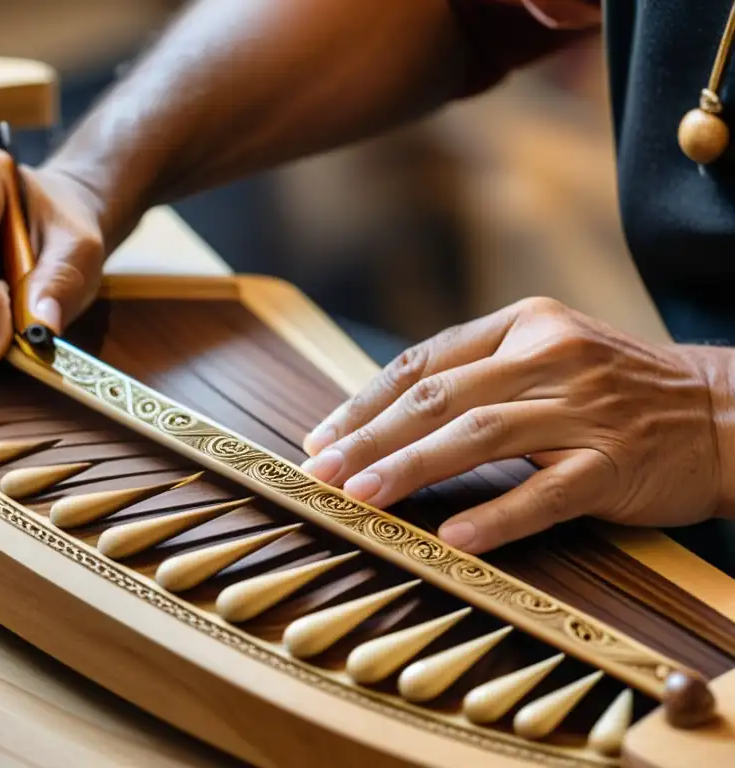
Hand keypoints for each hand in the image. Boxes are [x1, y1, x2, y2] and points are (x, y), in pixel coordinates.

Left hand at [301, 297, 734, 553]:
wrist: (725, 410)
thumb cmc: (616, 388)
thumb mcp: (548, 353)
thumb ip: (476, 372)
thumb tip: (385, 416)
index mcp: (522, 326)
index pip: (423, 362)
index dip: (365, 402)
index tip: (320, 438)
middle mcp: (548, 358)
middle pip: (439, 397)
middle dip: (370, 438)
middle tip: (321, 473)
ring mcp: (584, 410)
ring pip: (480, 436)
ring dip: (411, 468)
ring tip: (361, 498)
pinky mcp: (615, 464)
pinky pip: (547, 492)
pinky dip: (496, 514)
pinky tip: (452, 535)